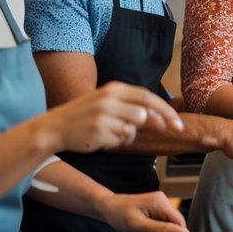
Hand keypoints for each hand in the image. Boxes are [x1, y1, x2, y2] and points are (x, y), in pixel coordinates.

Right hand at [48, 82, 182, 152]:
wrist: (54, 127)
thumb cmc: (85, 116)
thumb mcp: (107, 101)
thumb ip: (131, 105)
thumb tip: (161, 118)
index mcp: (113, 89)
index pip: (148, 97)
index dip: (166, 111)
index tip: (178, 124)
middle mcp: (109, 100)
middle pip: (145, 113)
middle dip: (163, 123)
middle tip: (172, 131)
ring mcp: (103, 116)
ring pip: (134, 129)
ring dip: (130, 135)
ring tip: (114, 133)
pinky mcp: (98, 131)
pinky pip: (120, 140)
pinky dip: (117, 142)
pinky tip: (102, 138)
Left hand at [95, 190, 193, 231]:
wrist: (108, 206)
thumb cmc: (119, 214)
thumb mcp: (138, 224)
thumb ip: (160, 229)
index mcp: (160, 203)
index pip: (179, 221)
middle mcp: (163, 201)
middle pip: (178, 221)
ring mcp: (160, 203)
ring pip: (173, 222)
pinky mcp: (157, 208)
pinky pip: (167, 221)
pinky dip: (167, 231)